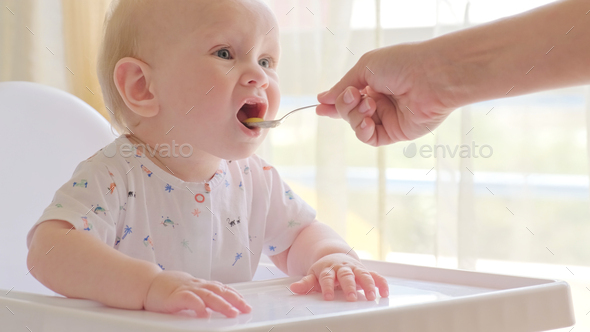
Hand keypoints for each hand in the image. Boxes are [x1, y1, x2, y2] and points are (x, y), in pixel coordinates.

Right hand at [143, 271, 251, 317]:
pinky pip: (188, 299)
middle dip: (234, 300)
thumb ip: (201, 298)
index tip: (245, 303)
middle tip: (245, 308)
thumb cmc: (167, 289)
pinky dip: (198, 305)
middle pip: (219, 291)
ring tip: (232, 312)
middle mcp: (196, 286)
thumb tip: (212, 309)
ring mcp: (186, 290)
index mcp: (200, 285)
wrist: (147, 284)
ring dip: (222, 304)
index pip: (221, 288)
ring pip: (208, 295)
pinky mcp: (175, 296)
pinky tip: (205, 312)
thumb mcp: (188, 292)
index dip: (234, 295)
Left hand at [289, 253, 388, 300]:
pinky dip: (381, 283)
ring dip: (367, 285)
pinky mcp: (365, 272)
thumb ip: (306, 283)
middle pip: (346, 275)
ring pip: (363, 274)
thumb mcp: (313, 275)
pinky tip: (384, 292)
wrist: (335, 256)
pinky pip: (375, 276)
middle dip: (349, 286)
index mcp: (329, 269)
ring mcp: (355, 269)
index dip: (327, 287)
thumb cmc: (324, 270)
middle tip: (351, 297)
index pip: (327, 278)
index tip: (327, 297)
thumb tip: (293, 289)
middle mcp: (343, 268)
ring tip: (370, 296)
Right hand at [316, 43, 456, 146]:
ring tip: (368, 104)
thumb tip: (323, 98)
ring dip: (355, 116)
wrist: (431, 76)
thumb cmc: (402, 64)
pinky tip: (367, 121)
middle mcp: (380, 101)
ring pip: (356, 125)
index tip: (320, 106)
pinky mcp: (395, 132)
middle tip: (352, 95)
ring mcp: (387, 117)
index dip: (333, 102)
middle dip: (344, 105)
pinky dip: (363, 131)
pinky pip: (370, 138)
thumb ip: (343, 86)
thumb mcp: (365, 68)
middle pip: (348, 112)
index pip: (348, 96)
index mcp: (374, 82)